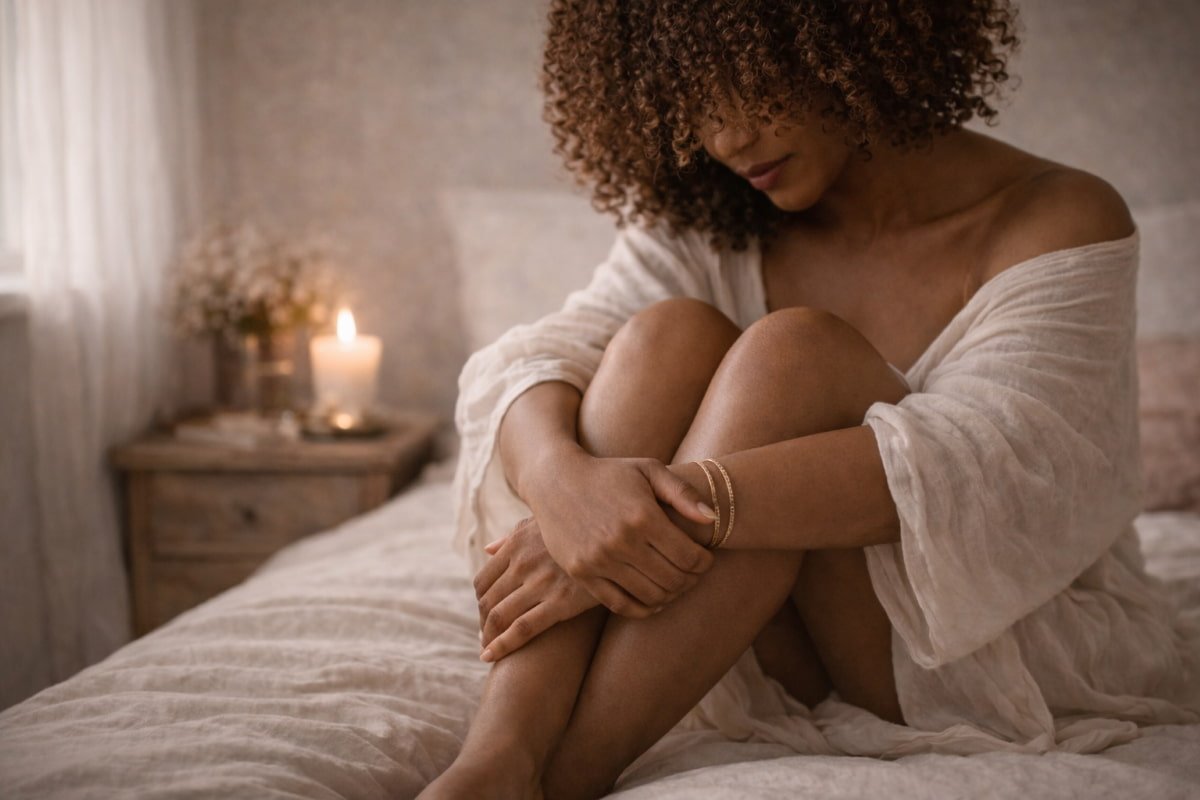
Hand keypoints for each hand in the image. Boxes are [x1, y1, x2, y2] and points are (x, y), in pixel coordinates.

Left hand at [473, 517, 598, 660]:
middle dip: (483, 623)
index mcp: (517, 544)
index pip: (483, 580)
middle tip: (486, 637)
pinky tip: (490, 657)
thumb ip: (513, 538)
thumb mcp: (544, 524)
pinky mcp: (561, 603)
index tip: (484, 615)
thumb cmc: (580, 532)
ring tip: (489, 649)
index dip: (480, 602)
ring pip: (499, 616)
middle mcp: (524, 562)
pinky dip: (501, 646)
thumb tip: (487, 549)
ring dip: (488, 637)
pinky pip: (522, 629)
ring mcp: (541, 583)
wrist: (620, 540)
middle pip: (488, 600)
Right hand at [523, 448, 717, 617]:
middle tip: (694, 574)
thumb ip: (683, 493)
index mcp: (643, 516)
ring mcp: (599, 560)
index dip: (704, 563)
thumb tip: (713, 519)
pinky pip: (620, 604)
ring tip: (675, 585)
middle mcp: (621, 541)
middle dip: (691, 580)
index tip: (706, 560)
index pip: (689, 556)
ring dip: (671, 596)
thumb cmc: (609, 474)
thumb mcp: (649, 470)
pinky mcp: (582, 573)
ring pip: (650, 596)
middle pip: (673, 579)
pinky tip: (654, 601)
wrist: (555, 481)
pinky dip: (643, 609)